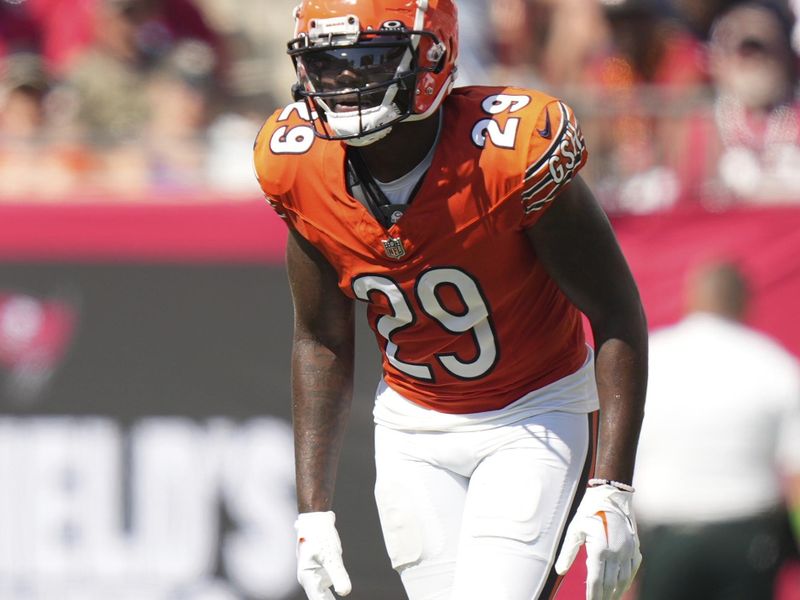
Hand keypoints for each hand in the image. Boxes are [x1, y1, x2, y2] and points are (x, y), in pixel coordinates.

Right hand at [295, 511, 351, 599]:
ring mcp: (316, 576)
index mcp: (308, 578)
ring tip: (342, 594)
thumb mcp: (331, 555)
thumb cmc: (320, 535)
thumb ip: (338, 574)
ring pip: (325, 596)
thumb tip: (345, 592)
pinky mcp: (322, 572)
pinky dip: (334, 594)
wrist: (316, 520)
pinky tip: (342, 593)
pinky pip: (328, 588)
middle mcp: (310, 580)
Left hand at [555, 484, 641, 599]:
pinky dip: (628, 581)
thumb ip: (567, 553)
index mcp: (599, 549)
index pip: (595, 580)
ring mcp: (628, 551)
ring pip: (624, 580)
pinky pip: (633, 570)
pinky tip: (622, 586)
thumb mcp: (574, 530)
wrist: (611, 495)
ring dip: (617, 592)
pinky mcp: (635, 547)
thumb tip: (560, 571)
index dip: (592, 595)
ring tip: (610, 598)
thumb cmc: (590, 511)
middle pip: (610, 584)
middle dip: (604, 596)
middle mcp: (616, 552)